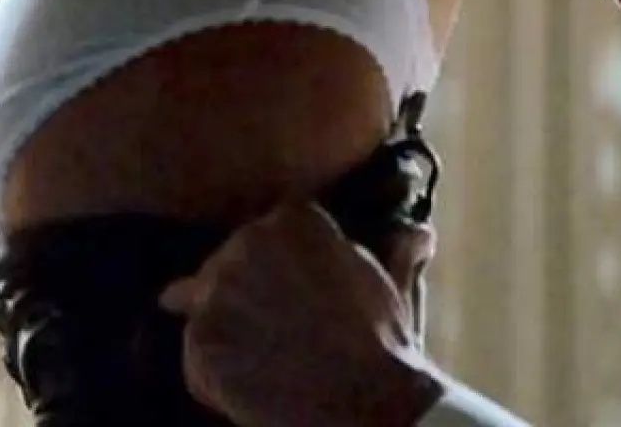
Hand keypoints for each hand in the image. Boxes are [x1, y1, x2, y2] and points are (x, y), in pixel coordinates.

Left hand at [159, 202, 444, 426]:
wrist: (364, 400)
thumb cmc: (382, 340)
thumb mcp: (389, 285)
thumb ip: (394, 253)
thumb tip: (422, 234)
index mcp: (292, 220)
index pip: (271, 228)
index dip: (282, 261)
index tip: (298, 287)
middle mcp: (245, 245)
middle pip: (229, 261)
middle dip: (247, 290)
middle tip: (282, 327)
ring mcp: (216, 296)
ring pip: (207, 308)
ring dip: (229, 331)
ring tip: (267, 358)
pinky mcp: (199, 345)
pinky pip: (198, 355)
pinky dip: (218, 373)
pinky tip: (254, 383)